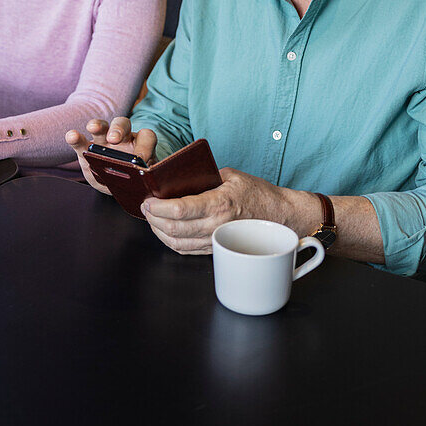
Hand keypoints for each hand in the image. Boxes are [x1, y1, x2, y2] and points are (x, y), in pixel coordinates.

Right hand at [65, 117, 157, 193]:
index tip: (141, 159)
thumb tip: (145, 188)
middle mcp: (123, 138)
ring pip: (102, 127)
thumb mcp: (140, 182)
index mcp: (140, 144)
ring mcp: (104, 141)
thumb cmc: (133, 179)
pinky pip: (81, 142)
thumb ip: (142, 182)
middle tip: (114, 139)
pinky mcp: (86, 149)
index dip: (145, 146)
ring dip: (97, 126)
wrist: (118, 184)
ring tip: (93, 128)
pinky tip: (72, 136)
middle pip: (123, 124)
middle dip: (118, 130)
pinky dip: (76, 138)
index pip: (146, 137)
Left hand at [142, 167, 290, 253]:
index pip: (181, 209)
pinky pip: (187, 250)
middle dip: (154, 219)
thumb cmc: (258, 193)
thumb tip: (179, 177)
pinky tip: (165, 232)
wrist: (279, 215)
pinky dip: (171, 243)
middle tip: (146, 207)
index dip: (159, 207)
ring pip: (178, 243)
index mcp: (219, 203)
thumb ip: (204, 177)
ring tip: (152, 219)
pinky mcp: (216, 248)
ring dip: (159, 232)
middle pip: (174, 229)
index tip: (149, 200)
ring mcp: (216, 240)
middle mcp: (216, 225)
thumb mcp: (230, 175)